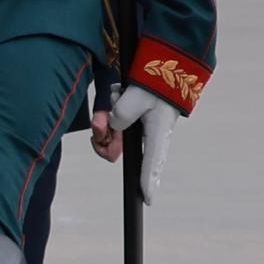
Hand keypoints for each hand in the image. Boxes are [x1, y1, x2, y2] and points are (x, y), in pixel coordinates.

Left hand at [100, 83, 178, 200]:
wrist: (164, 64)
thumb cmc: (153, 82)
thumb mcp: (134, 98)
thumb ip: (120, 116)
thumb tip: (112, 127)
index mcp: (157, 132)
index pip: (151, 163)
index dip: (148, 182)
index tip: (148, 200)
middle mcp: (150, 133)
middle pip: (122, 149)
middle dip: (105, 138)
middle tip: (98, 124)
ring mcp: (142, 126)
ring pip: (115, 133)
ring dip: (105, 120)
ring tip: (110, 99)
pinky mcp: (135, 117)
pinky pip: (116, 120)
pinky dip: (109, 111)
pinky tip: (115, 93)